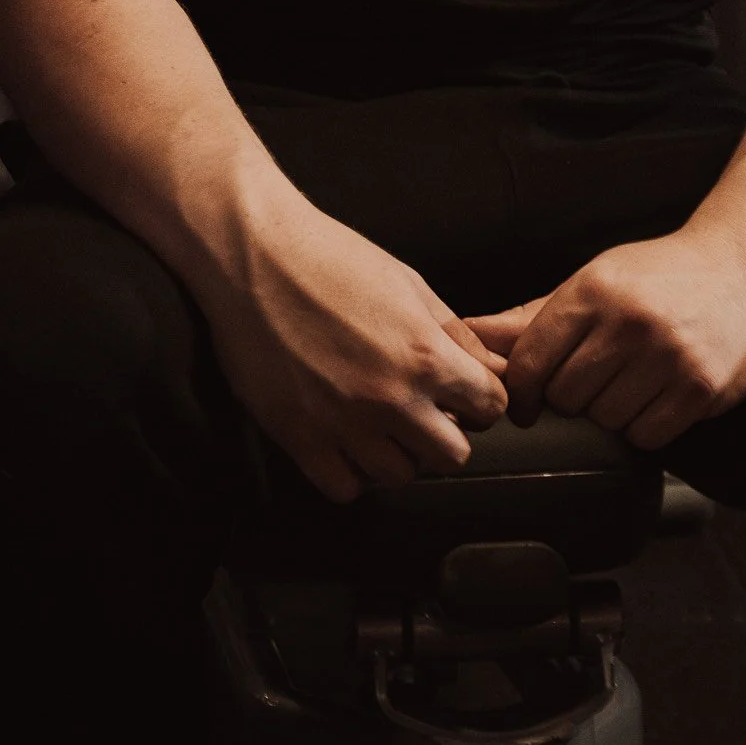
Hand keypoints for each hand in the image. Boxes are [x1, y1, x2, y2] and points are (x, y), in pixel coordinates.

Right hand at [197, 190, 508, 503]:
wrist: (255, 256)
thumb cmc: (330, 258)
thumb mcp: (408, 283)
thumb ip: (453, 333)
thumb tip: (489, 365)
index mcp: (424, 354)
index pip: (489, 406)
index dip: (482, 398)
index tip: (464, 395)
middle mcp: (390, 398)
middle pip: (452, 455)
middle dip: (446, 433)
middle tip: (424, 412)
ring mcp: (343, 424)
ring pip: (400, 477)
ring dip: (398, 453)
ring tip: (381, 423)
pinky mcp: (299, 438)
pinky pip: (345, 488)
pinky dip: (351, 472)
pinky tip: (345, 440)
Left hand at [464, 229, 745, 449]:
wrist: (738, 266)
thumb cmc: (655, 277)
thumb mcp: (591, 283)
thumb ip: (530, 317)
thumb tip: (470, 332)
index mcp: (592, 291)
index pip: (530, 361)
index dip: (520, 391)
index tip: (526, 402)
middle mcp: (628, 322)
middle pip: (566, 398)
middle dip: (571, 398)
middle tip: (593, 380)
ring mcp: (667, 355)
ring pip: (605, 421)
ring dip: (610, 413)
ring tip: (629, 383)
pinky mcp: (700, 387)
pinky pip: (646, 436)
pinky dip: (644, 427)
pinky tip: (654, 397)